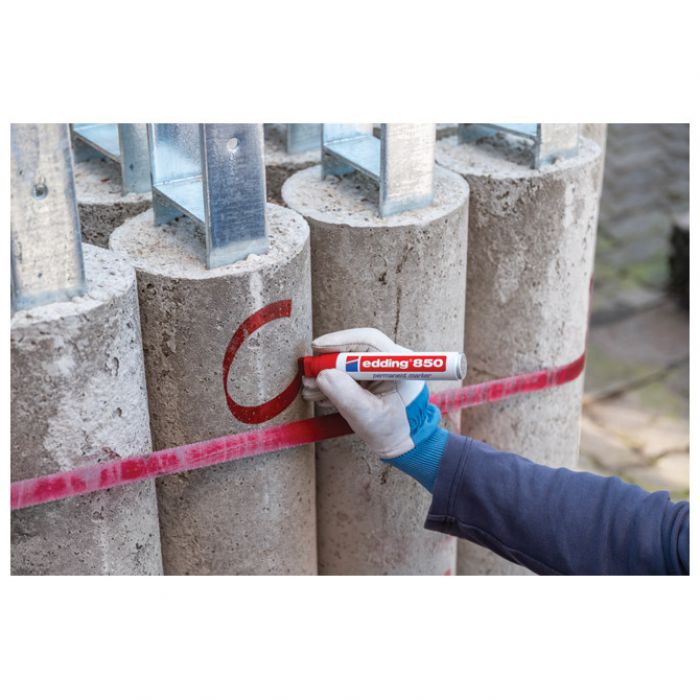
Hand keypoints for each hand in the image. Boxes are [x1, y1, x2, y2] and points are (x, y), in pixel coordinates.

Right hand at [302, 328, 448, 491]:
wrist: (406, 443)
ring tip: (310, 390)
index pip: (367, 342)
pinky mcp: (370, 380)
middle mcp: (388, 361)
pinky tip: (321, 396)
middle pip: (353, 350)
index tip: (318, 348)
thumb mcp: (369, 416)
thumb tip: (323, 375)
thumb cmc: (394, 431)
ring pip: (347, 363)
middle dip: (328, 362)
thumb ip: (347, 395)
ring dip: (327, 375)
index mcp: (397, 364)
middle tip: (308, 374)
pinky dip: (333, 384)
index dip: (340, 342)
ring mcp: (378, 370)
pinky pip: (348, 375)